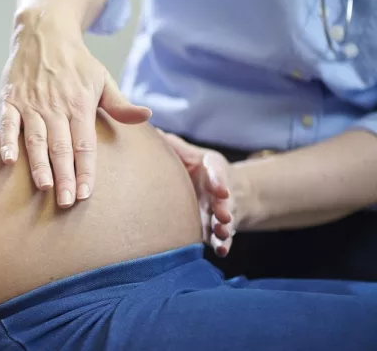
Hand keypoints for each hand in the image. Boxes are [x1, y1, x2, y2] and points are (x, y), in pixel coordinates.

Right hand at [0, 9, 151, 207]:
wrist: (44, 31)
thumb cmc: (76, 61)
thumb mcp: (102, 78)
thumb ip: (120, 103)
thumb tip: (146, 116)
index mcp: (80, 104)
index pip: (84, 145)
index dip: (85, 170)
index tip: (85, 193)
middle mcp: (55, 107)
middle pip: (61, 147)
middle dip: (64, 176)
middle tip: (66, 202)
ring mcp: (31, 104)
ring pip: (36, 139)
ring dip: (39, 164)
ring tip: (45, 187)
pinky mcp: (10, 100)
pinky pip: (7, 123)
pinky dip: (6, 141)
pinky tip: (9, 160)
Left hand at [160, 131, 235, 256]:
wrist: (229, 191)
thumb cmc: (203, 171)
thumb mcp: (195, 156)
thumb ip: (176, 147)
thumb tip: (149, 129)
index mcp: (213, 172)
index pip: (219, 174)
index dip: (219, 181)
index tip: (221, 190)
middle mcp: (219, 195)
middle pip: (225, 202)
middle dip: (225, 208)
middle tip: (223, 214)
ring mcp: (220, 214)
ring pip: (225, 223)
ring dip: (224, 229)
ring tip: (221, 232)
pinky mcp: (217, 230)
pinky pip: (223, 240)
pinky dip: (223, 246)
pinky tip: (220, 251)